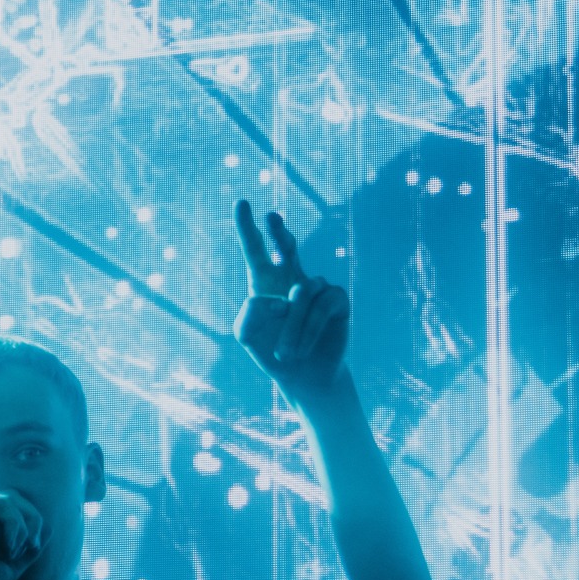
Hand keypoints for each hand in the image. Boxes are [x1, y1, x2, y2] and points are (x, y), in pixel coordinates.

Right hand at [0, 485, 44, 579]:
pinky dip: (11, 524)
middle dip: (32, 522)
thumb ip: (29, 549)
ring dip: (20, 528)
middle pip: (16, 498)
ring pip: (10, 501)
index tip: (33, 545)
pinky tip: (6, 544)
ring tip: (10, 550)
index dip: (32, 521)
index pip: (17, 504)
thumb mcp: (11, 565)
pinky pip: (0, 504)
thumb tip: (50, 528)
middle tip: (28, 546)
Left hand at [232, 200, 349, 404]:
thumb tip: (276, 298)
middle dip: (279, 232)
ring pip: (301, 292)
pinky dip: (308, 329)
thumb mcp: (247, 335)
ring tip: (285, 354)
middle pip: (286, 247)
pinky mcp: (337, 300)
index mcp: (266, 283)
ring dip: (291, 327)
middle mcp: (292, 279)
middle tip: (271, 217)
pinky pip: (322, 306)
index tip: (241, 203)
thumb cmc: (272, 353)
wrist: (303, 377)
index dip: (248, 228)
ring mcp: (317, 287)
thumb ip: (248, 314)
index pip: (256, 250)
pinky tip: (301, 348)